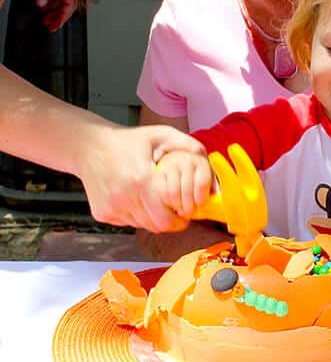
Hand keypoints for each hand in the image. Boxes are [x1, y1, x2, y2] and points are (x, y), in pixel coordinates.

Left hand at [31, 0, 77, 30]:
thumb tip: (41, 6)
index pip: (67, 6)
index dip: (60, 18)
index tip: (53, 26)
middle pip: (68, 5)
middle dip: (58, 17)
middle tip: (49, 26)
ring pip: (64, 0)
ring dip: (55, 9)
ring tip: (46, 18)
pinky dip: (55, 0)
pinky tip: (47, 4)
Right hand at [74, 122, 209, 232]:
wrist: (89, 146)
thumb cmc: (127, 140)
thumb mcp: (162, 135)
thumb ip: (190, 147)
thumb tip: (210, 167)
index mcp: (140, 180)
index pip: (167, 218)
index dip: (180, 218)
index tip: (186, 210)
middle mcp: (123, 198)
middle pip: (156, 226)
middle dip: (170, 221)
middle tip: (175, 209)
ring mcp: (111, 208)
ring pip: (142, 226)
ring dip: (152, 217)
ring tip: (154, 198)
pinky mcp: (102, 213)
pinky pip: (127, 222)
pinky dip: (136, 215)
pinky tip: (136, 197)